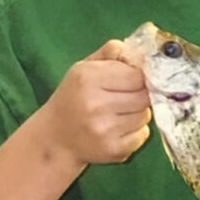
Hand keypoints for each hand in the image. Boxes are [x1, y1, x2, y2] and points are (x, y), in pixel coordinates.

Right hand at [40, 40, 151, 165]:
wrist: (55, 138)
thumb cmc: (73, 97)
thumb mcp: (84, 67)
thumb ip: (110, 52)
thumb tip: (138, 49)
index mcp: (88, 78)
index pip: (137, 75)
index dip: (140, 77)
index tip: (135, 80)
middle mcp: (95, 104)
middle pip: (144, 96)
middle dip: (141, 95)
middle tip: (127, 97)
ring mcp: (104, 130)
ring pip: (145, 116)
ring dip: (139, 113)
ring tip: (120, 112)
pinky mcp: (113, 150)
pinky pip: (142, 135)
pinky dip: (136, 131)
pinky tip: (119, 128)